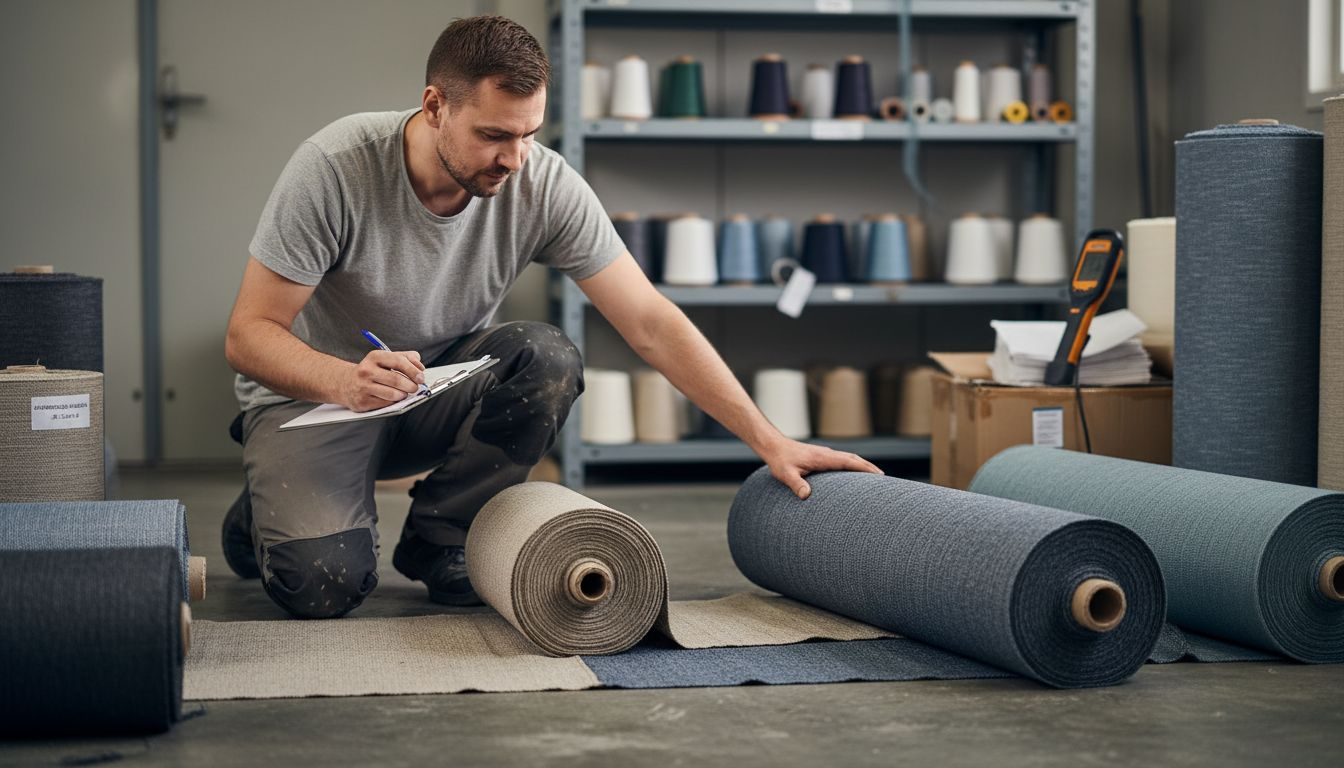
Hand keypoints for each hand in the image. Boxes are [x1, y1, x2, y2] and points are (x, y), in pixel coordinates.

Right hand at [341, 350, 425, 411]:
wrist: (346, 383)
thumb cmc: (371, 371)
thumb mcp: (385, 359)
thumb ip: (405, 357)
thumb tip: (420, 366)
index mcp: (375, 357)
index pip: (399, 362)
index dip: (413, 370)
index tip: (421, 377)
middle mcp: (367, 371)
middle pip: (396, 380)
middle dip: (411, 386)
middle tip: (415, 387)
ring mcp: (363, 387)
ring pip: (392, 394)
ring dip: (403, 395)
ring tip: (404, 393)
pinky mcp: (362, 401)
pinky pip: (385, 404)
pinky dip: (394, 402)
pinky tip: (393, 398)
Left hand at [762, 438, 882, 499]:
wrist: (774, 447)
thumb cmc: (780, 461)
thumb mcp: (786, 474)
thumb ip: (796, 484)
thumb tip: (806, 495)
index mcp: (823, 458)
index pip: (849, 461)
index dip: (865, 468)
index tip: (879, 475)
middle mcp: (827, 454)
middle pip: (854, 459)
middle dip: (869, 468)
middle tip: (884, 479)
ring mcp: (825, 454)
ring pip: (849, 458)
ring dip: (862, 466)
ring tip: (875, 478)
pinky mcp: (822, 457)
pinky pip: (842, 460)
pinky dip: (853, 465)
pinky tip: (854, 475)